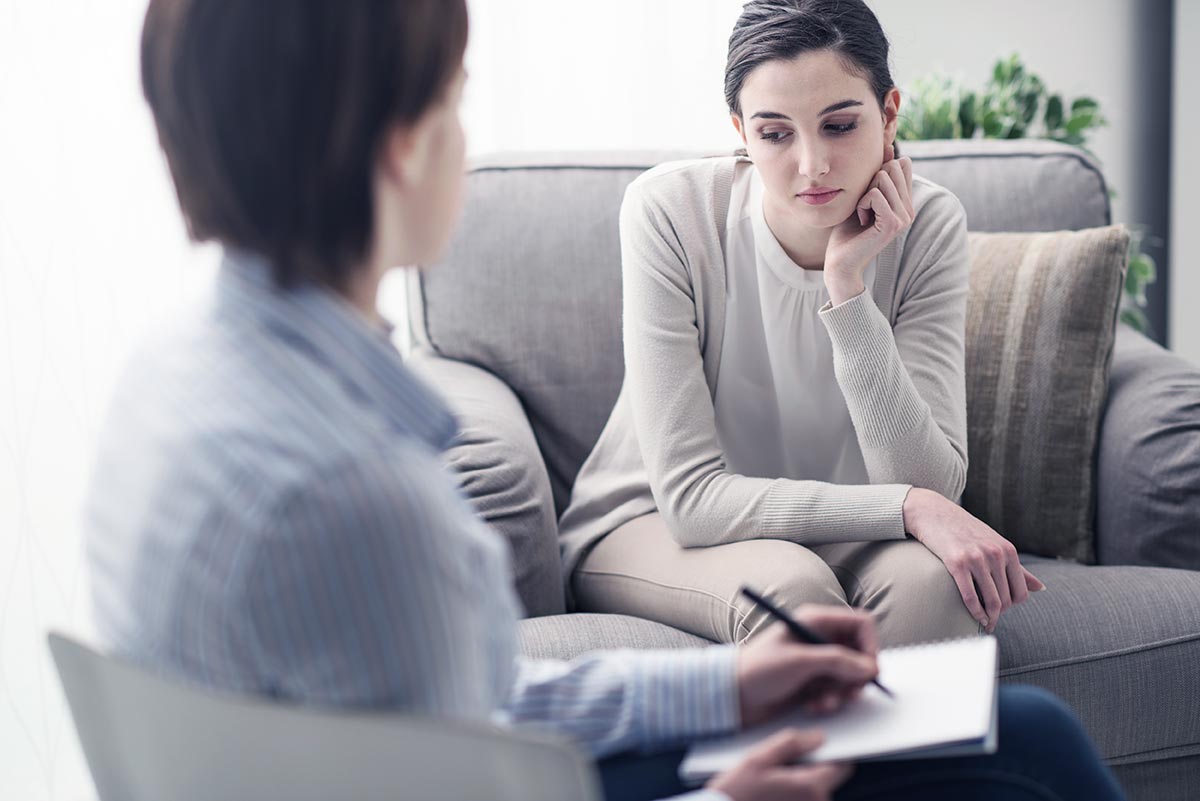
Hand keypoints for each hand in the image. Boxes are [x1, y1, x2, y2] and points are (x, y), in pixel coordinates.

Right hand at [707, 729, 852, 800]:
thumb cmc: (737, 791)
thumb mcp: (759, 758)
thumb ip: (792, 743)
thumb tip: (819, 737)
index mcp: (810, 787)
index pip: (842, 766)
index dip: (831, 753)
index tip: (816, 747)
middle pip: (828, 778)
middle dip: (810, 767)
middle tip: (781, 765)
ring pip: (815, 790)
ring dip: (800, 782)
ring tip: (771, 780)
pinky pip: (805, 800)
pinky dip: (793, 794)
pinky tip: (772, 791)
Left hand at [735, 606, 879, 727]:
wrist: (733, 695)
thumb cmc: (758, 669)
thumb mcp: (800, 662)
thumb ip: (837, 662)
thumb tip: (870, 668)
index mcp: (816, 621)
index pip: (861, 624)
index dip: (871, 646)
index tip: (870, 670)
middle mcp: (820, 638)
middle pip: (860, 652)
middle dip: (857, 675)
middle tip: (851, 692)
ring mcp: (818, 661)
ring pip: (851, 675)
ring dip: (843, 692)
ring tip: (824, 701)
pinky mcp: (814, 682)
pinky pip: (838, 690)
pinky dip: (831, 700)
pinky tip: (814, 705)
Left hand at [824, 145, 913, 305]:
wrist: (840, 260)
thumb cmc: (847, 230)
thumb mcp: (863, 196)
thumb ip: (877, 175)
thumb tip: (889, 147)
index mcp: (906, 202)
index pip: (901, 166)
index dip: (878, 173)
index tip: (868, 197)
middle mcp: (909, 209)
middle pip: (891, 168)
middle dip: (869, 182)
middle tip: (864, 207)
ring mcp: (904, 217)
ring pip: (882, 179)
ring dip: (863, 195)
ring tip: (863, 215)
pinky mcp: (893, 224)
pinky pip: (874, 195)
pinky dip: (861, 204)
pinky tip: (861, 221)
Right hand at [902, 487, 1046, 632]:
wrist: (934, 513)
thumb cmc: (965, 531)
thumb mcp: (995, 544)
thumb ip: (1018, 568)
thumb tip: (1040, 588)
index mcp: (1008, 550)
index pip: (1020, 591)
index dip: (1012, 605)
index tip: (1002, 609)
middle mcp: (995, 554)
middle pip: (1005, 599)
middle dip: (999, 614)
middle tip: (991, 620)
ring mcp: (976, 559)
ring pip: (991, 600)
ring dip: (989, 618)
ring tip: (985, 623)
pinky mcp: (956, 563)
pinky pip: (970, 597)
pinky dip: (975, 612)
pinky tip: (975, 617)